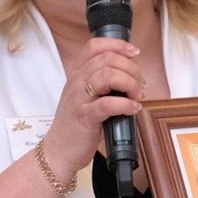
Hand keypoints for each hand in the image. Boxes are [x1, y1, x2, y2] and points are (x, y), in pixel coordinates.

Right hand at [40, 37, 146, 178]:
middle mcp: (76, 83)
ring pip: (108, 75)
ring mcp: (78, 99)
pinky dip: (126, 104)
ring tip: (135, 96)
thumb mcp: (85, 97)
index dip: (118, 45)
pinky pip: (107, 104)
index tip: (134, 54)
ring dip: (129, 83)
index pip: (95, 46)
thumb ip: (102, 84)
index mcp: (77, 75)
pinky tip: (133, 108)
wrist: (58, 151)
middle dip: (131, 69)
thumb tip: (132, 76)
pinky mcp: (84, 117)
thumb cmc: (77, 125)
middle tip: (139, 85)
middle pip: (107, 59)